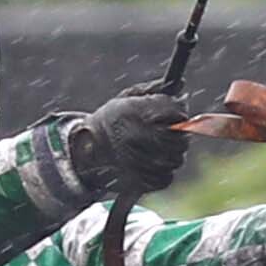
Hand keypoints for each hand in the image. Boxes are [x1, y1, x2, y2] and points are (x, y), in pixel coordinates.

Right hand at [71, 86, 193, 196]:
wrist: (84, 150)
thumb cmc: (111, 121)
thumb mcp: (127, 98)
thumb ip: (154, 90)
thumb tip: (180, 84)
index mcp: (133, 112)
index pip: (175, 113)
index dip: (179, 113)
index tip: (178, 114)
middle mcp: (135, 136)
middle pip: (179, 139)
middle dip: (178, 135)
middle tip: (171, 133)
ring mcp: (138, 161)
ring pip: (175, 159)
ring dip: (171, 154)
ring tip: (156, 148)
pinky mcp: (139, 181)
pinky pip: (166, 177)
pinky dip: (163, 172)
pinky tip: (151, 164)